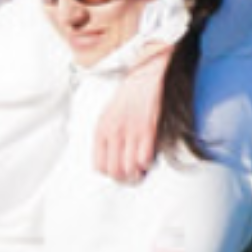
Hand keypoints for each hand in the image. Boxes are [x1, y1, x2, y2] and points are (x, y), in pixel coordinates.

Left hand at [94, 40, 173, 181]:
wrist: (150, 73)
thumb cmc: (132, 94)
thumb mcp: (110, 114)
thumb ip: (107, 136)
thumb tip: (109, 160)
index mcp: (102, 129)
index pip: (99, 166)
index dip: (111, 173)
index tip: (120, 171)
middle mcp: (114, 132)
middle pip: (114, 172)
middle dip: (125, 178)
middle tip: (133, 175)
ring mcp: (130, 131)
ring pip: (129, 169)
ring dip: (137, 173)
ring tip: (142, 168)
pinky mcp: (148, 129)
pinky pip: (144, 159)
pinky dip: (148, 163)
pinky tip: (151, 157)